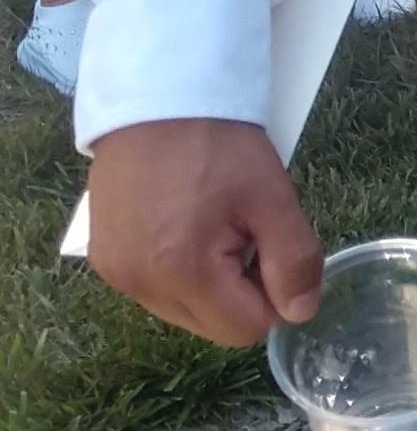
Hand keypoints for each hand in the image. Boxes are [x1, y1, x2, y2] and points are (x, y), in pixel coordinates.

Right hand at [86, 118, 323, 346]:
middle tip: (243, 235)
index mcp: (182, 271)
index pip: (245, 329)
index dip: (272, 298)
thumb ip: (294, 262)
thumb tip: (299, 315)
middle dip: (239, 293)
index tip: (272, 252)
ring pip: (183, 311)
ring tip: (211, 228)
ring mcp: (115, 273)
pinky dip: (177, 271)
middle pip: (212, 325)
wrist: (157, 101)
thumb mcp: (273, 198)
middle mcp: (139, 283)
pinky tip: (182, 228)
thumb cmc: (219, 146)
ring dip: (208, 284)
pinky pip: (154, 289)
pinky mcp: (103, 259)